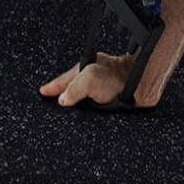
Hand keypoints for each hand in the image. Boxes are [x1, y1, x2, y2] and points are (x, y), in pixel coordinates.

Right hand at [39, 52, 158, 107]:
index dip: (52, 87)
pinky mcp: (110, 98)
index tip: (42, 91)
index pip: (62, 80)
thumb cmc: (118, 78)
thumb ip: (72, 89)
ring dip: (76, 101)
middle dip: (61, 92)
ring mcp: (101, 86)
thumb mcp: (89, 80)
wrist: (141, 85)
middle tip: (50, 97)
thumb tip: (62, 100)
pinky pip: (94, 104)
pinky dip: (89, 108)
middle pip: (71, 86)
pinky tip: (88, 113)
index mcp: (83, 69)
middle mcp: (91, 77)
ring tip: (66, 107)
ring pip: (83, 95)